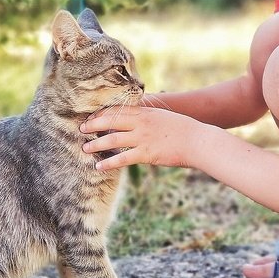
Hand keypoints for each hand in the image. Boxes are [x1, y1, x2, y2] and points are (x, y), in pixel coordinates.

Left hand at [80, 106, 198, 170]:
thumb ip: (147, 118)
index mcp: (144, 112)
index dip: (100, 114)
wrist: (197, 140)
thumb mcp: (162, 117)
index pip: (116, 110)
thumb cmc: (182, 129)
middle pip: (110, 121)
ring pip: (112, 140)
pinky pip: (122, 158)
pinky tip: (99, 167)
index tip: (90, 118)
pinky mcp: (146, 153)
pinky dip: (109, 163)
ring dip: (96, 144)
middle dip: (93, 125)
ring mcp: (142, 138)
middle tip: (81, 130)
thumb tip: (135, 121)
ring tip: (85, 149)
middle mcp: (140, 122)